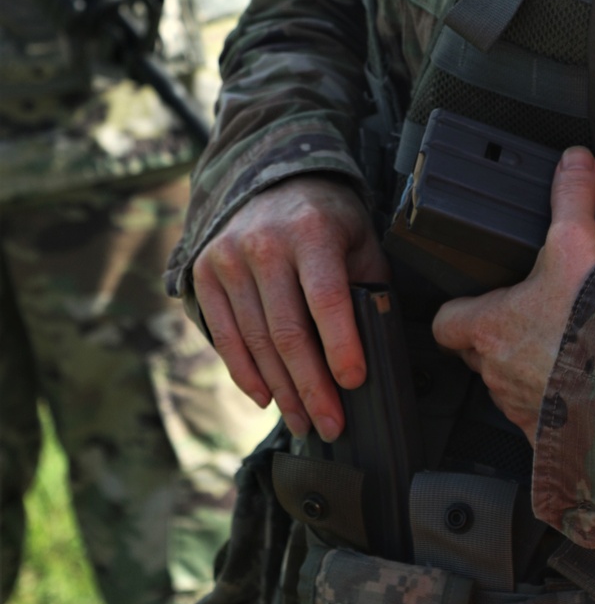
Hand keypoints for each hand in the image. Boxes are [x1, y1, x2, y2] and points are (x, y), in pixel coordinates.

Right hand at [192, 175, 388, 440]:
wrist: (270, 178)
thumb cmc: (327, 219)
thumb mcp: (359, 239)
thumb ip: (367, 286)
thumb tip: (379, 348)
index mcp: (311, 232)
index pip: (327, 299)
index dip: (341, 346)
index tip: (355, 383)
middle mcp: (264, 244)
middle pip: (288, 332)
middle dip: (312, 387)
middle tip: (331, 425)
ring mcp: (228, 259)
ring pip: (257, 341)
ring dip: (282, 391)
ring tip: (304, 420)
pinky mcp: (205, 273)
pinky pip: (225, 337)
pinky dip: (246, 374)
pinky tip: (267, 398)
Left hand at [433, 148, 594, 436]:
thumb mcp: (579, 244)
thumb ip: (571, 198)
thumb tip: (573, 159)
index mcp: (489, 326)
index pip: (445, 322)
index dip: (457, 310)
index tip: (472, 300)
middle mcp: (497, 372)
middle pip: (478, 354)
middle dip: (498, 339)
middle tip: (529, 318)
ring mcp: (522, 407)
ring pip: (510, 387)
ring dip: (529, 370)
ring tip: (563, 349)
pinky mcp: (553, 435)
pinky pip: (543, 420)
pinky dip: (558, 404)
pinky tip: (585, 386)